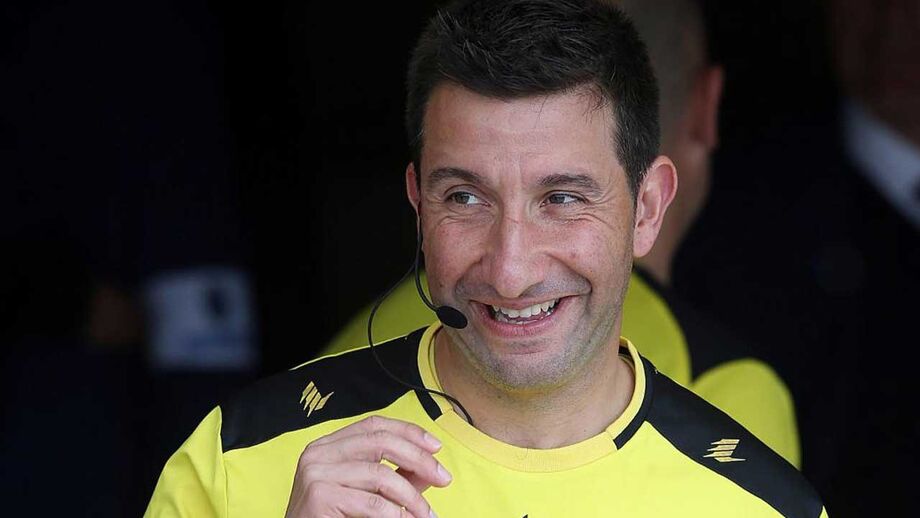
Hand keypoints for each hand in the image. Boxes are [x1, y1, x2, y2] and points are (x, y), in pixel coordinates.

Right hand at [285, 415, 450, 517]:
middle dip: (419, 459)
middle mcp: (318, 452)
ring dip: (411, 498)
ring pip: (380, 475)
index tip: (436, 446)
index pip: (374, 425)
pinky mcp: (318, 496)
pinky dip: (395, 514)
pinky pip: (371, 503)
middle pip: (381, 441)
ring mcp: (315, 472)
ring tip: (426, 515)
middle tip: (444, 478)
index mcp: (327, 445)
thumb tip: (430, 468)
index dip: (409, 431)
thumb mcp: (365, 493)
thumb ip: (395, 478)